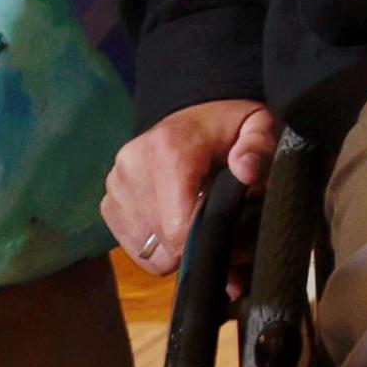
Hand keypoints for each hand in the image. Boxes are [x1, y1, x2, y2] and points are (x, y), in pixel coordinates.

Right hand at [105, 98, 280, 272]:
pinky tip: (175, 220)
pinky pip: (136, 248)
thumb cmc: (226, 128)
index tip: (228, 231)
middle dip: (195, 243)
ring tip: (195, 216)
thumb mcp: (256, 126)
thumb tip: (246, 171)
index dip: (207, 239)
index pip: (178, 227)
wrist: (191, 115)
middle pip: (165, 242)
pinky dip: (158, 244)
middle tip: (217, 222)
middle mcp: (133, 168)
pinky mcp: (108, 204)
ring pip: (150, 250)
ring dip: (176, 245)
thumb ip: (258, 147)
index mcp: (168, 151)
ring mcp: (116, 187)